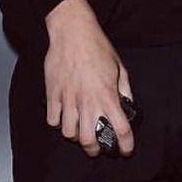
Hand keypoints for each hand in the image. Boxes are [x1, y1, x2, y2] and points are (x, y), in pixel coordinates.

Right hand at [44, 0, 133, 156]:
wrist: (72, 32)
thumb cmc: (97, 46)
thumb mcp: (120, 67)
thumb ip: (125, 90)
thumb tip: (128, 106)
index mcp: (107, 95)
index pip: (120, 129)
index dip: (125, 145)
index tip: (126, 149)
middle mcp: (87, 101)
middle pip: (89, 141)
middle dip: (96, 150)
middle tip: (99, 148)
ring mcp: (68, 99)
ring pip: (69, 134)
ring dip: (76, 137)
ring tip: (80, 133)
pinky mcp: (53, 94)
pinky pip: (53, 120)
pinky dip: (59, 124)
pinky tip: (64, 118)